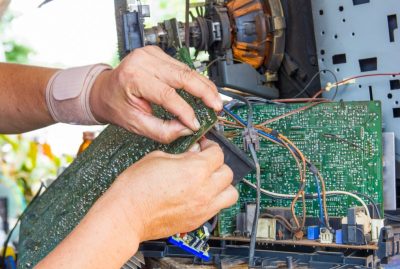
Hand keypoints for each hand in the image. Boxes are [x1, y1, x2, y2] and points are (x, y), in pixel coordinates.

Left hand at [90, 46, 221, 142]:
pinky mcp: (158, 53)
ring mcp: (151, 54)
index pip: (167, 95)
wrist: (103, 90)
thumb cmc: (115, 105)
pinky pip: (182, 67)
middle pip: (183, 76)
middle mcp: (143, 60)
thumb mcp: (134, 124)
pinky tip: (204, 91)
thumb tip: (187, 129)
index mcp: (133, 77)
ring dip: (204, 86)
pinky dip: (195, 80)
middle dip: (204, 93)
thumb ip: (161, 130)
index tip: (197, 124)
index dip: (185, 111)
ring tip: (215, 101)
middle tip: (217, 108)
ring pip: (186, 69)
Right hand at [111, 139, 237, 241]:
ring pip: (230, 194)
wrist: (126, 216)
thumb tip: (194, 152)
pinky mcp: (197, 221)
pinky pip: (217, 208)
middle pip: (228, 173)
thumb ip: (182, 154)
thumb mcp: (158, 158)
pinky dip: (214, 200)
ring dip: (223, 185)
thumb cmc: (135, 188)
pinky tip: (200, 195)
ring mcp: (203, 208)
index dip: (211, 147)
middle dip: (218, 164)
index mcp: (195, 170)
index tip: (204, 147)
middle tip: (206, 162)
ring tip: (210, 181)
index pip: (218, 153)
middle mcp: (204, 190)